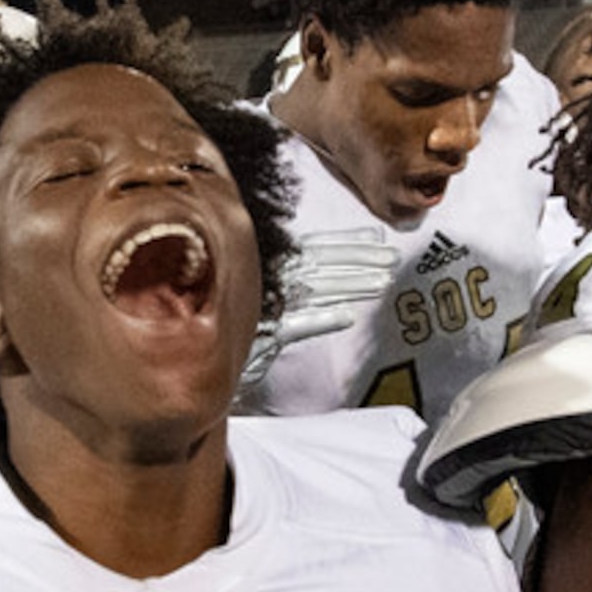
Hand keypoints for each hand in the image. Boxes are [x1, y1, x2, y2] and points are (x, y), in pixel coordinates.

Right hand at [241, 232, 402, 389]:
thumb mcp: (268, 299)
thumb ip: (297, 286)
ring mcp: (266, 302)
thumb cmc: (237, 325)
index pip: (317, 250)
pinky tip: (347, 317)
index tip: (379, 238)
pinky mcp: (260, 331)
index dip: (349, 243)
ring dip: (349, 284)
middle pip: (322, 264)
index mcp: (272, 263)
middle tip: (392, 259)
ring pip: (315, 289)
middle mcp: (270, 278)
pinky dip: (321, 319)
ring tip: (382, 283)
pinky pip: (295, 324)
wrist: (199, 353)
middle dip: (360, 260)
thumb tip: (336, 284)